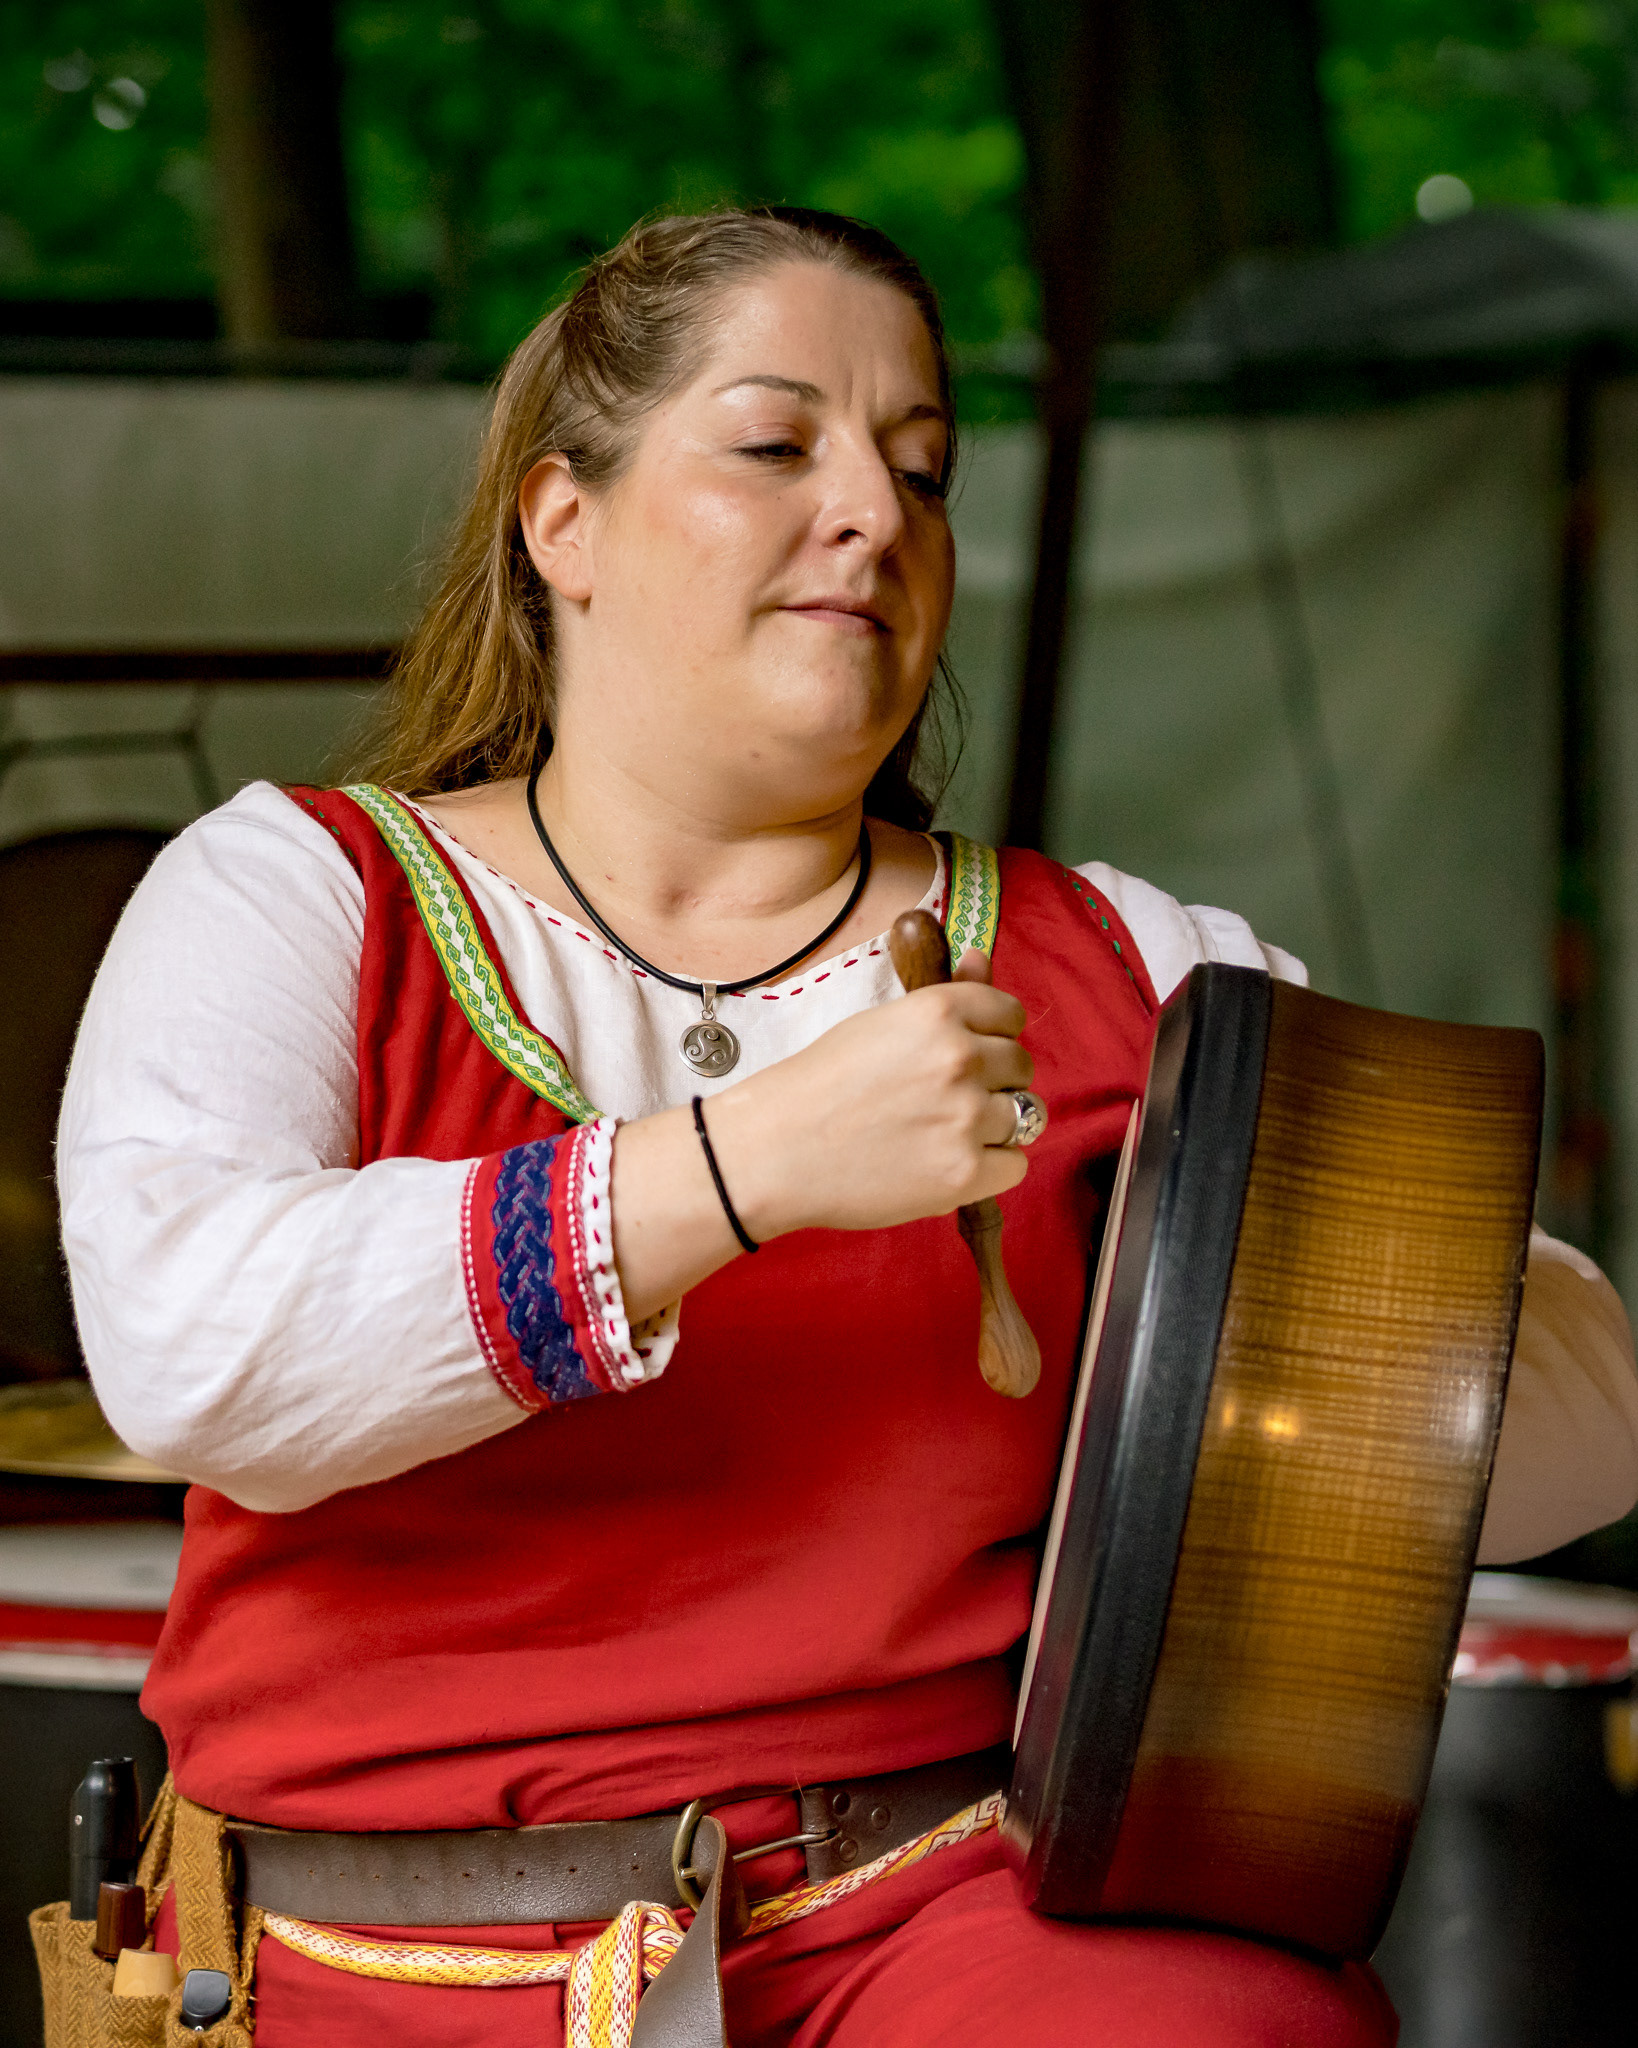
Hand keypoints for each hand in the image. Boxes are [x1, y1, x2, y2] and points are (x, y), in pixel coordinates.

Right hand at [706, 949, 1033, 1238]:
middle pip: (1021, 1066)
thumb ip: (944, 994)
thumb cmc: (819, 1085)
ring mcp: (967, 1117)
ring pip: (1023, 1115)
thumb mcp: (879, 1023)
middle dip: (994, 1082)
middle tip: (945, 1101)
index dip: (992, 1037)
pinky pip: (1014, 1164)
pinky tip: (947, 1163)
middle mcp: (961, 1058)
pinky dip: (989, 1167)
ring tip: (942, 1134)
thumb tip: (981, 957)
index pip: (1010, 1015)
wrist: (775, 1150)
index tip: (968, 1055)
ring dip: (992, 1126)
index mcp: (939, 1011)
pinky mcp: (966, 1172)